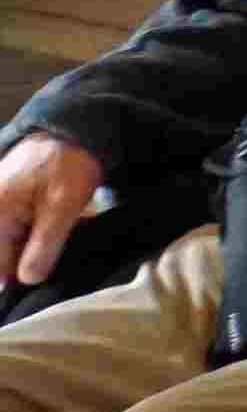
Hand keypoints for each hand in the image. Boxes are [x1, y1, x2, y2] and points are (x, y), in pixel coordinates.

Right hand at [0, 135, 98, 289]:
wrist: (74, 131)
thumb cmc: (69, 163)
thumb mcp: (63, 206)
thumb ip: (43, 245)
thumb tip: (27, 280)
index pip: (1, 268)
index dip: (25, 276)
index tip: (48, 277)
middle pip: (6, 256)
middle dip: (33, 258)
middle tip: (59, 248)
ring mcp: (0, 208)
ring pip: (16, 244)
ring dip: (38, 245)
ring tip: (62, 230)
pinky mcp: (10, 205)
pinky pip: (19, 231)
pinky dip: (39, 233)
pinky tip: (57, 224)